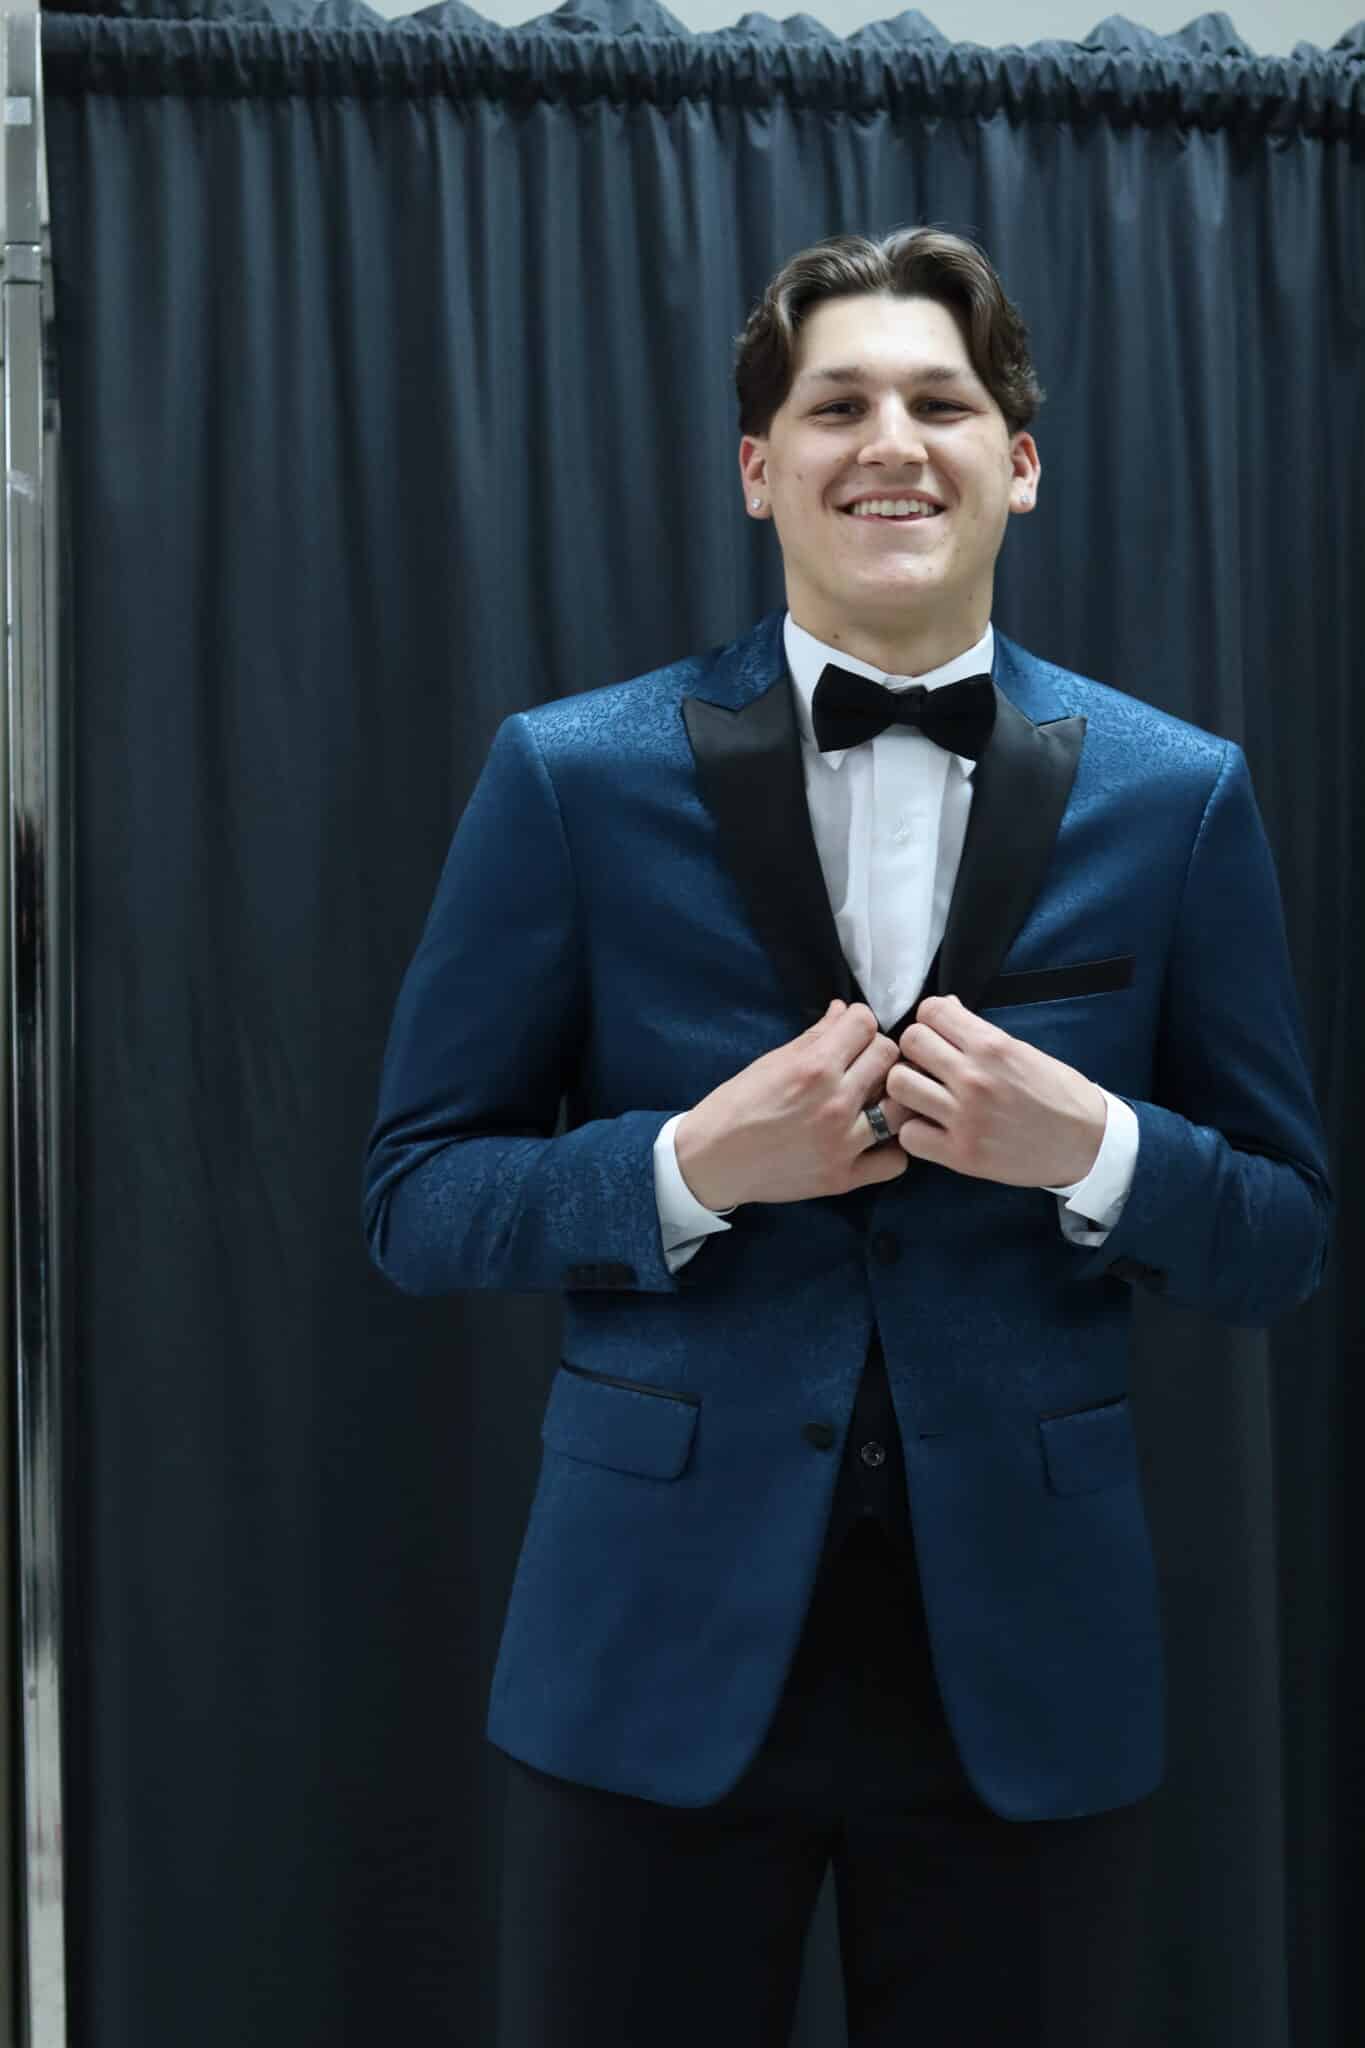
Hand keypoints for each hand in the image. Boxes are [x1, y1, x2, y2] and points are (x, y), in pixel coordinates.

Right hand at [674, 1000, 916, 1209]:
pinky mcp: (843, 1177)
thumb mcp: (771, 1061)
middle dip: (875, 1052)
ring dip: (891, 1097)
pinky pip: (895, 1161)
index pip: (866, 1023)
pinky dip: (890, 1149)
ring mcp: (843, 1143)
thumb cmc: (736, 1105)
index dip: (858, 1023)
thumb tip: (842, 1011)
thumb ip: (814, 1036)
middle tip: (861, 1065)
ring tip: (875, 1100)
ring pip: (902, 1106)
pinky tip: (874, 1140)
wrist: (711, 1160)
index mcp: (813, 1067)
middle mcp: (834, 1103)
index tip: (850, 1034)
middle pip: (888, 1055)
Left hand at [884, 994, 1106, 1187]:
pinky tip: (932, 1128)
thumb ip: (979, 1032)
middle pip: (909, 1041)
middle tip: (929, 1065)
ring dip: (907, 1087)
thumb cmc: (1058, 1093)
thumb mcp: (1023, 1050)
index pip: (930, 1011)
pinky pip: (909, 1135)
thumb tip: (944, 1008)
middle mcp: (974, 1078)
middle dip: (915, 1050)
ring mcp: (965, 1118)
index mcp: (992, 1045)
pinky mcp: (961, 1155)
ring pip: (899, 1084)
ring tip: (925, 1095)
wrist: (1087, 1143)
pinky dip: (915, 1131)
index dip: (931, 1021)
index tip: (940, 1035)